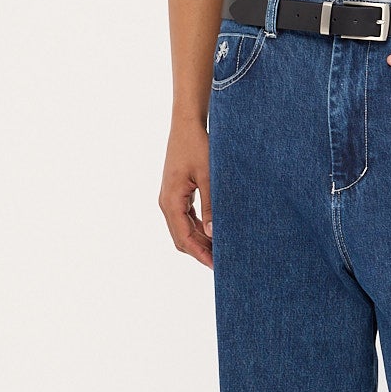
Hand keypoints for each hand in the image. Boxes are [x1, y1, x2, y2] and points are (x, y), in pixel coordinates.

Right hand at [158, 116, 213, 266]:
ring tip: (221, 249)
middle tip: (223, 261)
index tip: (216, 266)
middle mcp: (167, 203)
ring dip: (200, 241)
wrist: (187, 125)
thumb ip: (211, 206)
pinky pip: (186, 218)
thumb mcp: (208, 176)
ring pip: (183, 229)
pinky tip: (215, 232)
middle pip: (181, 238)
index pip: (184, 238)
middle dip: (200, 251)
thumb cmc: (197, 146)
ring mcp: (170, 199)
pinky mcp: (177, 194)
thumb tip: (214, 234)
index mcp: (171, 201)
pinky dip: (199, 228)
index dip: (200, 254)